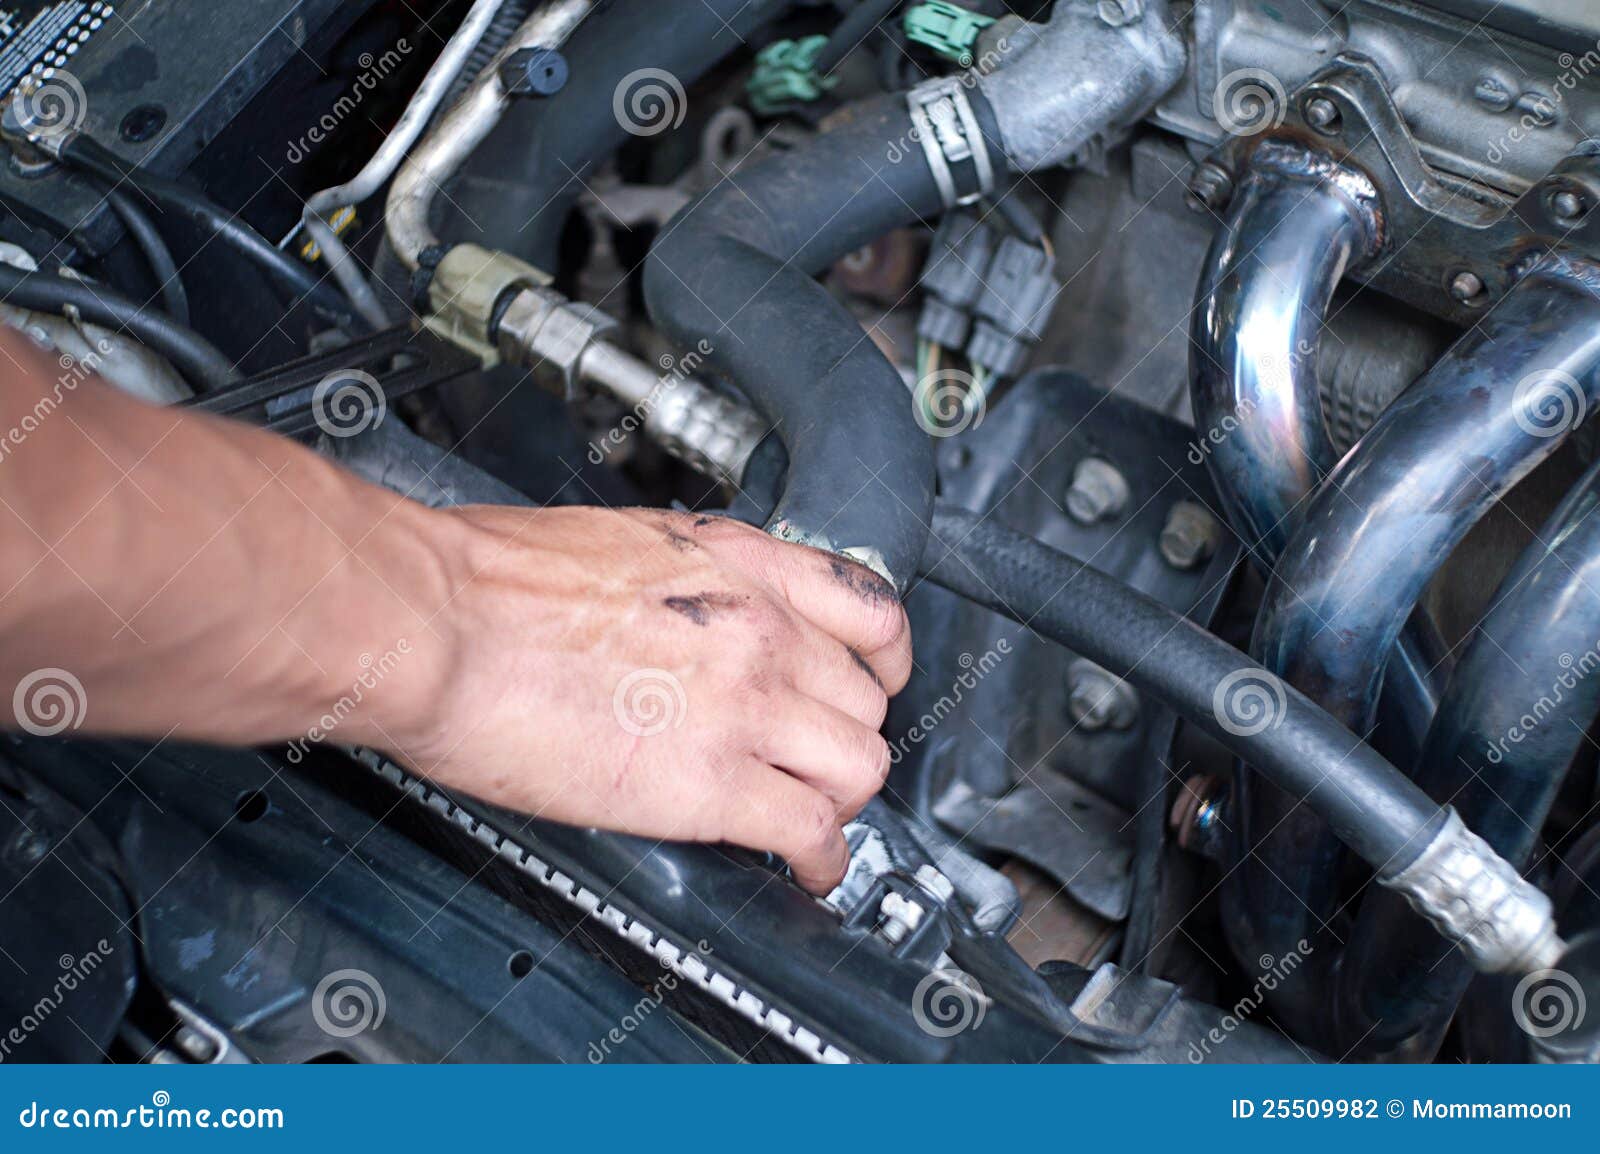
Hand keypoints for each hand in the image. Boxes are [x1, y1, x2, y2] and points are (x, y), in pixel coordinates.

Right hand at [384, 506, 912, 892]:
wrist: (436, 622)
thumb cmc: (487, 581)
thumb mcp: (621, 542)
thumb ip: (684, 578)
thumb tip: (685, 614)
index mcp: (737, 564)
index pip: (870, 611)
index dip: (883, 663)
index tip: (873, 684)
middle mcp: (759, 628)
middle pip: (866, 703)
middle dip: (845, 740)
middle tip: (813, 764)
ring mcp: (744, 705)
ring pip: (860, 768)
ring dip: (840, 802)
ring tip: (809, 819)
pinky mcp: (711, 783)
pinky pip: (812, 833)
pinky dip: (821, 862)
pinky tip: (805, 871)